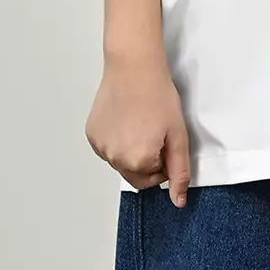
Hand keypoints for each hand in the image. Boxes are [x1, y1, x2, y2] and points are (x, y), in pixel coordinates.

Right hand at [85, 58, 191, 204]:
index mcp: (137, 162)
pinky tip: (125, 121)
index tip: (165, 140)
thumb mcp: (178, 136)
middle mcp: (114, 158)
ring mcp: (100, 146)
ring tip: (139, 124)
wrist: (134, 68)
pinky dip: (117, 141)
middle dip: (147, 161)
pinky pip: (107, 148)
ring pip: (120, 162)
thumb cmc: (158, 96)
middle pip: (135, 175)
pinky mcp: (91, 134)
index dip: (163, 161)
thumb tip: (177, 201)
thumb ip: (178, 172)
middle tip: (154, 132)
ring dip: (131, 151)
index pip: (154, 179)